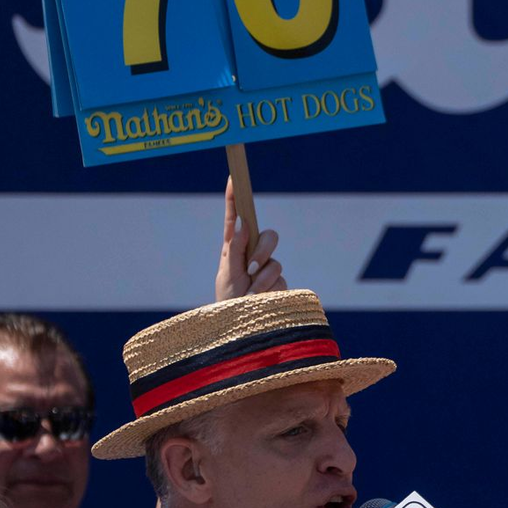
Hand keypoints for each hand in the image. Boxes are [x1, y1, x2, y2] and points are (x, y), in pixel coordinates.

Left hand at [214, 176, 286, 299]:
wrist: (240, 328)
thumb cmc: (227, 301)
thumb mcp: (227, 274)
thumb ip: (236, 249)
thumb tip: (243, 224)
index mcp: (234, 249)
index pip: (236, 220)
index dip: (235, 199)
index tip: (233, 179)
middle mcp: (253, 255)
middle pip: (268, 236)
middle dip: (262, 249)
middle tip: (251, 267)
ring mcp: (267, 269)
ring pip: (275, 261)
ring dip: (262, 277)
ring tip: (250, 292)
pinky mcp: (279, 283)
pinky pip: (280, 279)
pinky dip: (268, 288)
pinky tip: (259, 299)